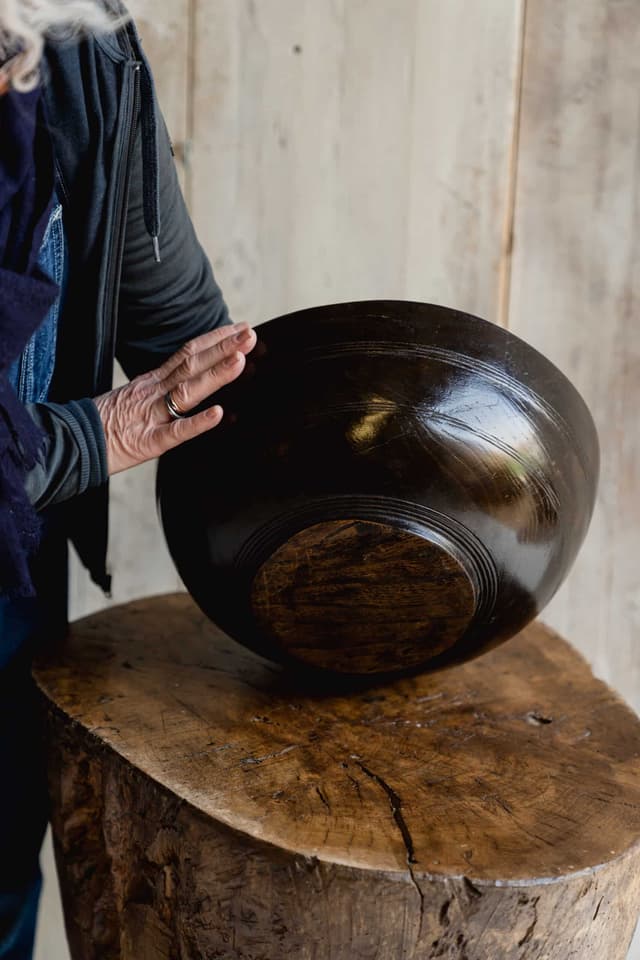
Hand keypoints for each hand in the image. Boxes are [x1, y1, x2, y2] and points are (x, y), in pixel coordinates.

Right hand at [94, 322, 256, 474]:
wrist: (72, 443)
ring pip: (188, 391)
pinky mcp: (149, 442)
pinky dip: (197, 422)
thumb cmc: (104, 424)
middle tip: (250, 335)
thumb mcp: (134, 397)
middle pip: (192, 364)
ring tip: (240, 360)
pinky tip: (218, 413)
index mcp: (151, 381)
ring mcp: (151, 415)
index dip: (214, 339)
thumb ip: (161, 388)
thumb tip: (188, 379)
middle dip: (223, 348)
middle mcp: (153, 392)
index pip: (187, 353)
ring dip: (216, 375)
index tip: (239, 329)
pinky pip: (176, 431)